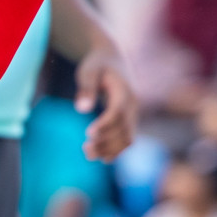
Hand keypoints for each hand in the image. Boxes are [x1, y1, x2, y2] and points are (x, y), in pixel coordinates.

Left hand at [73, 44, 136, 161]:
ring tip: (88, 154)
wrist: (111, 59)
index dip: (105, 125)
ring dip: (110, 149)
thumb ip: (86, 89)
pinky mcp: (130, 119)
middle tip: (85, 150)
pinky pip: (128, 138)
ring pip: (128, 138)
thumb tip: (82, 110)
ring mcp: (134, 113)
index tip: (88, 134)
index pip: (118, 112)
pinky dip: (116, 149)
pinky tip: (101, 157)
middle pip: (124, 128)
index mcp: (124, 90)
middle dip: (105, 142)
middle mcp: (133, 103)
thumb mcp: (87, 71)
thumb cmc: (97, 64)